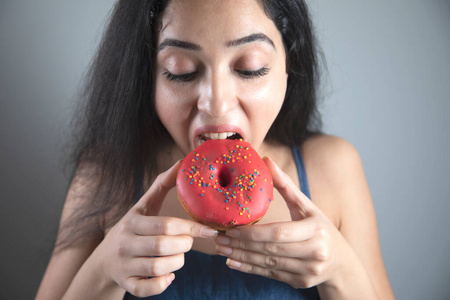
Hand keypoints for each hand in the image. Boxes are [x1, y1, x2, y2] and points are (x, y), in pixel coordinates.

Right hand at [92, 160, 217, 296]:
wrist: (103, 259)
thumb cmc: (132, 228)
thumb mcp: (143, 206)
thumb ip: (162, 185)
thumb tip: (181, 162)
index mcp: (133, 221)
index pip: (165, 224)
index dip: (190, 228)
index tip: (210, 230)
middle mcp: (125, 243)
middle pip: (162, 246)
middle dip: (184, 245)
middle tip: (189, 242)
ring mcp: (124, 264)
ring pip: (157, 267)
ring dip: (177, 263)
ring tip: (179, 256)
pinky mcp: (126, 283)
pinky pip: (146, 289)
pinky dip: (162, 284)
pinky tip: (169, 275)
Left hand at [215, 157, 344, 288]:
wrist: (341, 261)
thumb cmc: (320, 227)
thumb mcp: (307, 206)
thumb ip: (285, 185)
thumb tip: (266, 160)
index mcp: (315, 229)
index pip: (278, 233)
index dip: (252, 233)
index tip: (231, 229)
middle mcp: (315, 252)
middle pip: (270, 249)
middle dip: (241, 245)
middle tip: (219, 238)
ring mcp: (309, 270)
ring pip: (267, 263)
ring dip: (241, 257)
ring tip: (221, 248)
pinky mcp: (301, 282)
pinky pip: (270, 274)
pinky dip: (249, 268)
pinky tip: (232, 261)